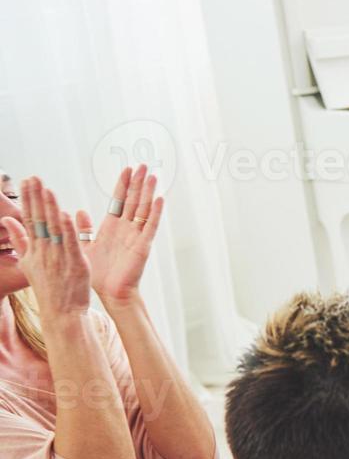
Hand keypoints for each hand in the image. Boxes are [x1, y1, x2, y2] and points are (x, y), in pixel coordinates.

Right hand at [0, 178, 92, 322]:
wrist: (62, 314)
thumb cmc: (49, 288)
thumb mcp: (29, 263)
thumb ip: (20, 241)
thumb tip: (8, 221)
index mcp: (35, 250)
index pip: (30, 220)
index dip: (28, 200)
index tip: (27, 182)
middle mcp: (44, 252)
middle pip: (39, 220)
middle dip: (36, 198)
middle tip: (34, 178)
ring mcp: (59, 258)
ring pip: (54, 229)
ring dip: (50, 208)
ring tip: (47, 189)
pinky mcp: (75, 265)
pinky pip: (70, 245)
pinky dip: (67, 229)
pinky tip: (64, 213)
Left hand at [85, 165, 164, 306]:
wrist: (110, 293)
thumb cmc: (99, 275)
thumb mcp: (85, 247)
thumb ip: (83, 229)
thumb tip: (78, 211)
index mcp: (112, 227)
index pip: (119, 200)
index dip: (123, 184)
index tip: (126, 169)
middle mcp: (126, 229)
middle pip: (133, 200)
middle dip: (137, 182)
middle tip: (143, 165)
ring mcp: (136, 236)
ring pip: (143, 209)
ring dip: (148, 192)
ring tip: (152, 176)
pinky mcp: (143, 246)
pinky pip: (150, 226)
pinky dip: (155, 212)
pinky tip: (159, 199)